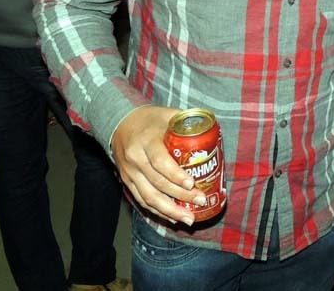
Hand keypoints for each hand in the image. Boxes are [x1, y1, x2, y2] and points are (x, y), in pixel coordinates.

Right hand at [111, 105, 205, 224]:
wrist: (120, 123)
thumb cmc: (149, 119)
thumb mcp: (167, 114)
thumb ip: (188, 123)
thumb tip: (214, 131)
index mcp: (146, 141)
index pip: (160, 161)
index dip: (176, 175)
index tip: (192, 183)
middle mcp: (136, 159)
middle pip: (158, 182)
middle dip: (180, 195)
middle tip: (200, 201)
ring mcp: (130, 173)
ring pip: (148, 197)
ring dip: (170, 211)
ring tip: (189, 218)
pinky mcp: (127, 182)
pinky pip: (142, 200)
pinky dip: (157, 211)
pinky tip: (173, 218)